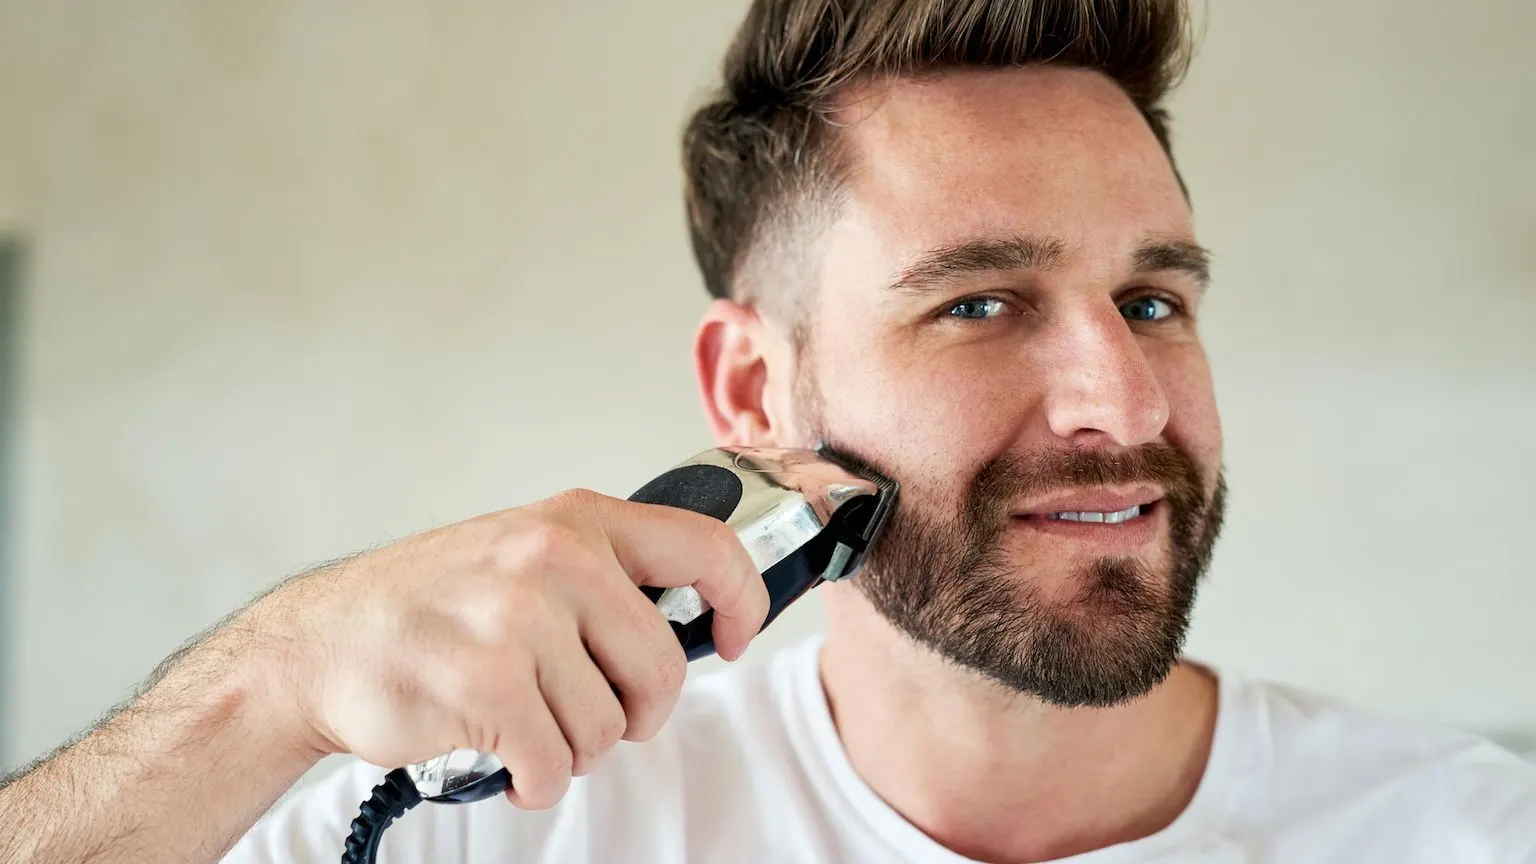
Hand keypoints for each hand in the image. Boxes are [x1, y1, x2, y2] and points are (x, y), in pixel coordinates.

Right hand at [254, 489, 768, 808]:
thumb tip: (692, 619)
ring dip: (568, 749)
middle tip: (588, 715)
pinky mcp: (486, 684)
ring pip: (606, 729)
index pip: (705, 548)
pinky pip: (555, 766)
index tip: (730, 638)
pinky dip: (532, 780)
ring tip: (520, 723)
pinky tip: (499, 755)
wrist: (317, 647)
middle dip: (634, 714)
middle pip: (662, 668)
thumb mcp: (520, 553)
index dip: (740, 600)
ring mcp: (518, 619)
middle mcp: (554, 559)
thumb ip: (602, 576)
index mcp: (575, 522)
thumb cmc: (428, 609)